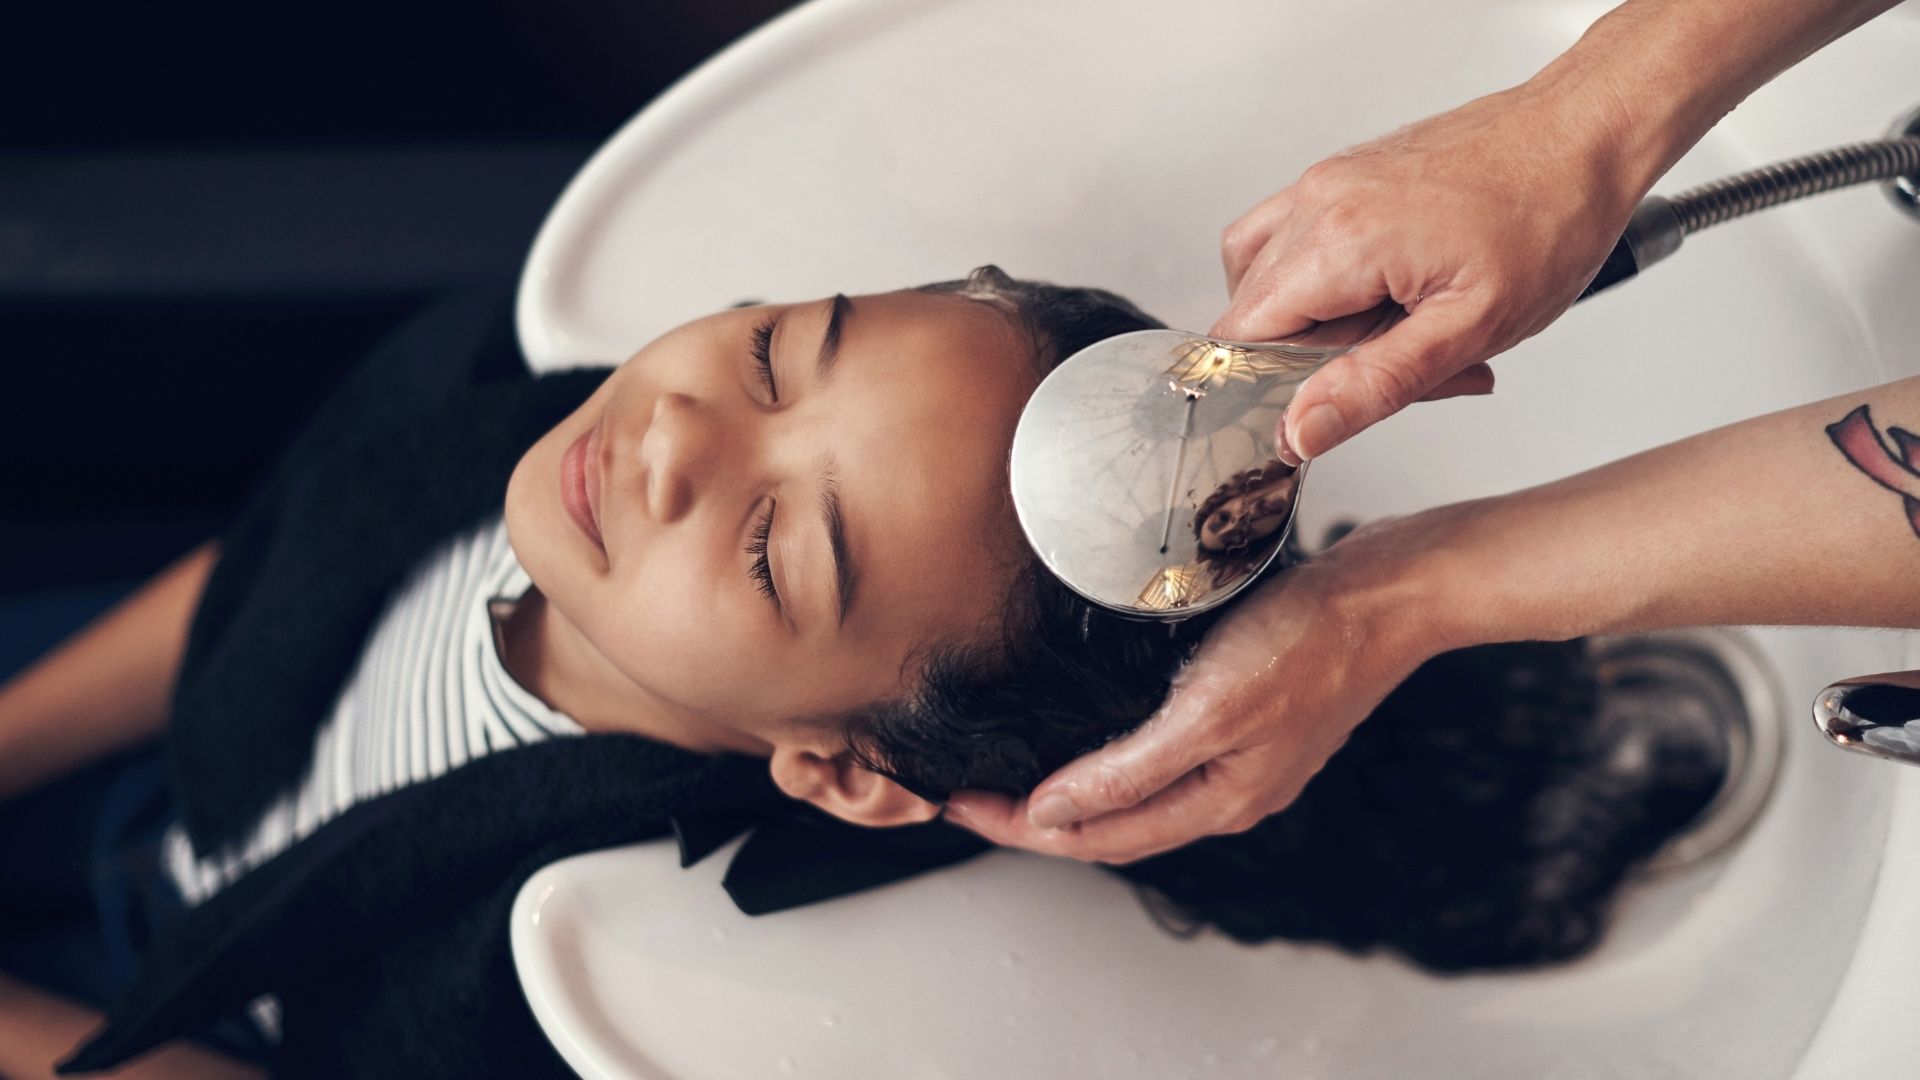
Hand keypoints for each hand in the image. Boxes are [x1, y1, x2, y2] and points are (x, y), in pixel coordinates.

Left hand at [943, 516, 1450, 862]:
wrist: (1389, 590)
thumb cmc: (1311, 641)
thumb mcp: (1209, 709)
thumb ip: (1132, 769)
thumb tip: (1054, 815)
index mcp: (1219, 801)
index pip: (1094, 837)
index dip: (1017, 827)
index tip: (955, 804)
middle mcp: (1228, 790)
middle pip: (1110, 823)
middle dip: (1033, 817)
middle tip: (965, 791)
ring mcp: (1240, 753)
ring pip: (1135, 791)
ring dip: (1069, 788)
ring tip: (1010, 768)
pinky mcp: (1246, 711)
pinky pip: (1159, 752)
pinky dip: (1109, 753)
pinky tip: (1086, 728)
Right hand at [1212, 82, 1643, 464]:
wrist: (1585, 136)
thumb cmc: (1549, 219)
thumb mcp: (1469, 328)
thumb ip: (1374, 386)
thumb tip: (1300, 431)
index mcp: (1340, 241)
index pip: (1242, 339)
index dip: (1273, 386)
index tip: (1329, 401)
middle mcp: (1319, 199)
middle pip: (1252, 312)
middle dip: (1307, 357)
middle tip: (1391, 359)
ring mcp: (1328, 180)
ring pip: (1262, 275)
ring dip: (1306, 318)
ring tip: (1384, 324)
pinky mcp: (1343, 173)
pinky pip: (1290, 236)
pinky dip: (1316, 278)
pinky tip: (1379, 291)